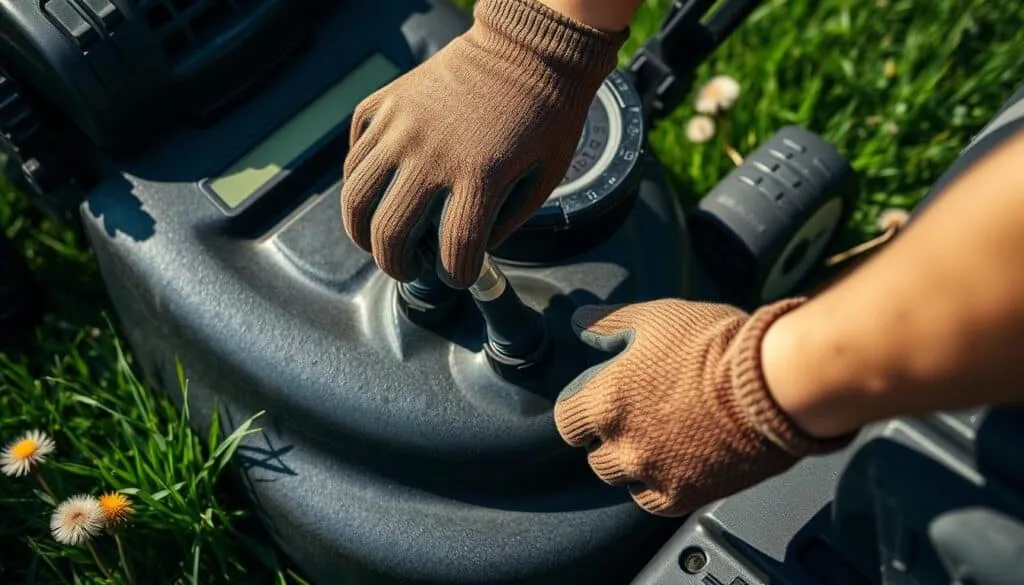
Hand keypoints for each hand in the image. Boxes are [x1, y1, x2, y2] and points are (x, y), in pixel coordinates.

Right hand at [340, 0, 626, 287]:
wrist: (529, 47)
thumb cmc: (547, 114)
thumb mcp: (545, 176)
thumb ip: (507, 219)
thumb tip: (473, 250)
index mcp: (479, 176)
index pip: (453, 251)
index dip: (455, 277)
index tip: (456, 277)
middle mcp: (431, 153)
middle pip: (389, 233)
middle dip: (396, 266)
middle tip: (408, 268)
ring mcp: (402, 127)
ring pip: (355, 196)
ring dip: (361, 231)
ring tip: (378, 239)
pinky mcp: (387, 104)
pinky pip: (356, 153)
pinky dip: (360, 180)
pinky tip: (379, 190)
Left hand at [553, 298, 852, 516]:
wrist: (774, 385)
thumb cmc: (716, 346)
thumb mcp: (656, 318)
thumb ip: (608, 323)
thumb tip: (577, 323)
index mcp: (605, 402)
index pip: (567, 420)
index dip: (583, 409)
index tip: (601, 400)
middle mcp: (622, 445)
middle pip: (594, 453)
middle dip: (610, 436)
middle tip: (639, 416)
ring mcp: (652, 475)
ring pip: (621, 479)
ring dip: (633, 462)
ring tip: (661, 438)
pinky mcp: (684, 496)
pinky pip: (653, 500)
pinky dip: (660, 484)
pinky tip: (678, 460)